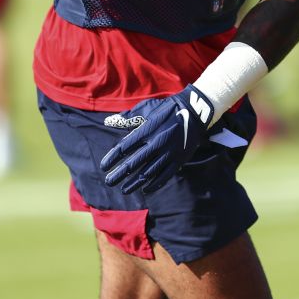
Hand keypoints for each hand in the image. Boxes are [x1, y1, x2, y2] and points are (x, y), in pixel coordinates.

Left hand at [99, 84, 215, 194]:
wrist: (194, 111)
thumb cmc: (166, 109)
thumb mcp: (147, 108)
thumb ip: (128, 118)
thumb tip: (108, 121)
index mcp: (146, 130)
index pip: (124, 147)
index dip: (112, 158)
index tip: (104, 166)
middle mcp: (156, 143)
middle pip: (133, 163)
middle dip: (119, 174)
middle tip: (109, 182)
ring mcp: (168, 152)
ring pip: (148, 173)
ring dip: (134, 183)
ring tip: (124, 190)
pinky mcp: (178, 159)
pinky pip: (165, 176)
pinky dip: (154, 184)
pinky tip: (145, 189)